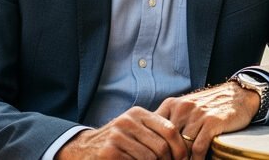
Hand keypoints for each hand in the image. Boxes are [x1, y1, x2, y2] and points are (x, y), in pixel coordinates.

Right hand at [55, 106, 187, 158]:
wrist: (84, 148)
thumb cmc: (118, 141)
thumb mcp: (135, 128)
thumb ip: (156, 131)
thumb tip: (185, 149)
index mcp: (139, 113)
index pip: (170, 130)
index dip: (180, 148)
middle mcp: (128, 121)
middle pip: (161, 146)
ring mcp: (117, 136)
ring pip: (150, 158)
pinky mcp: (109, 151)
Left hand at [156, 81, 260, 158]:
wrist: (240, 94)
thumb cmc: (211, 104)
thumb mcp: (186, 106)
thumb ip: (171, 119)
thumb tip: (155, 139)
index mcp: (171, 104)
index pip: (155, 130)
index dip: (155, 147)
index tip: (157, 156)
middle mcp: (182, 108)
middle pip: (167, 141)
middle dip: (168, 156)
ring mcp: (197, 115)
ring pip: (181, 147)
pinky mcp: (212, 122)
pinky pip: (198, 148)